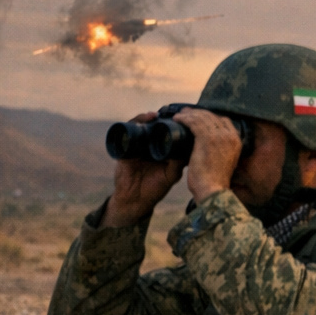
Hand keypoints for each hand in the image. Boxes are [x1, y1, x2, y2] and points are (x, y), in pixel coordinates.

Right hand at [101, 111, 184, 226]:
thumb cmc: (155, 188)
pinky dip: (133, 126)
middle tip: (167, 113)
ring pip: (140, 126)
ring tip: (153, 116)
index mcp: (161, 149)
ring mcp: (136, 147)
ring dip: (145, 118)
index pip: (166, 131)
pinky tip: (139, 123)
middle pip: (153, 125)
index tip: (181, 117)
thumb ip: (179, 163)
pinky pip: (127, 134)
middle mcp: (149, 145)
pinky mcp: (125, 151)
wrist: (135, 201)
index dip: (173, 123)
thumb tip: (190, 149)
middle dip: (160, 117)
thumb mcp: (171, 175)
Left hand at [174, 107, 244, 202]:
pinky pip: (194, 122)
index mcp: (236, 141)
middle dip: (198, 113)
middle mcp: (230, 135)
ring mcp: (219, 136)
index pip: (224, 120)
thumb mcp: (225, 163)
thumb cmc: (215, 182)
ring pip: (203, 117)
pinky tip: (177, 119)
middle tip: (186, 113)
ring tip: (179, 115)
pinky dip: (185, 119)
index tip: (199, 117)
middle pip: (213, 116)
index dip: (211, 117)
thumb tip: (207, 147)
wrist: (213, 190)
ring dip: (189, 114)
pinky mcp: (206, 139)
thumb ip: (220, 152)